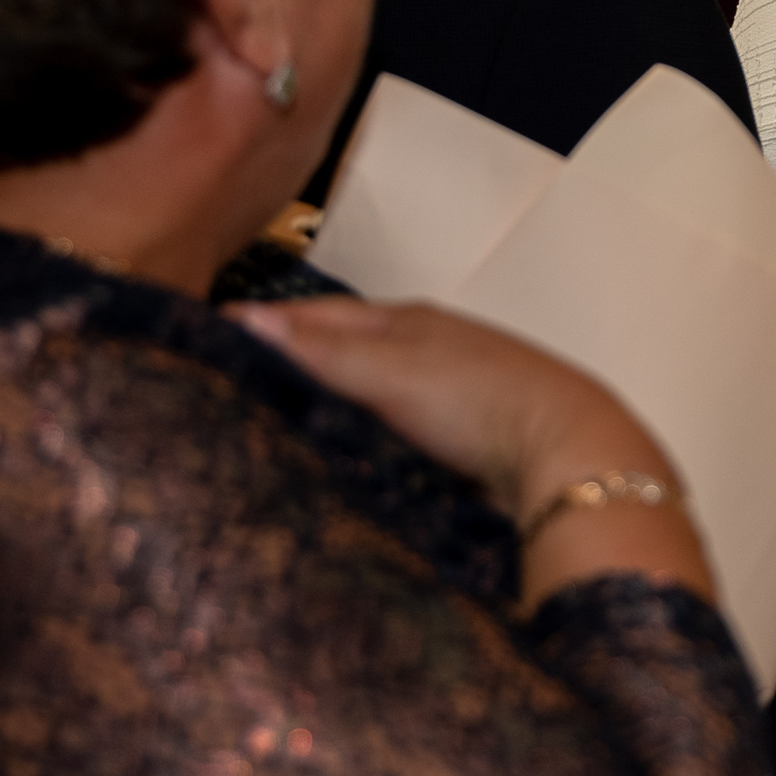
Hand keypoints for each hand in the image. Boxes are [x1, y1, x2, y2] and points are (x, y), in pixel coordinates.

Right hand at [229, 297, 709, 605]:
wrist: (567, 455)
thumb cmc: (483, 400)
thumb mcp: (391, 369)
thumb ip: (322, 350)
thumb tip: (245, 320)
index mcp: (408, 320)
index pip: (317, 313)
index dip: (264, 327)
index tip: (208, 342)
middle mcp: (426, 350)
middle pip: (343, 351)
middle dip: (289, 363)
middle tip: (222, 386)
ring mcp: (445, 395)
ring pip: (367, 394)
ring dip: (324, 404)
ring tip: (263, 426)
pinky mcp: (459, 442)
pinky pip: (391, 435)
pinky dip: (359, 440)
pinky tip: (334, 461)